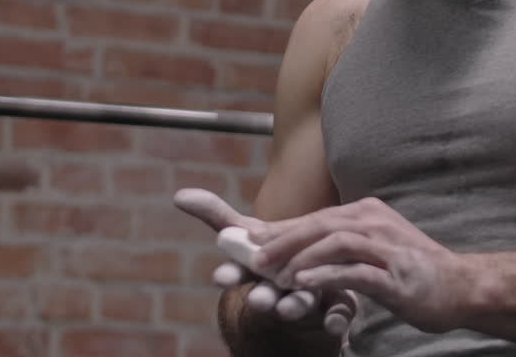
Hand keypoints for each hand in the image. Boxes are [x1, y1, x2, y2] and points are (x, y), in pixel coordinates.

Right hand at [173, 188, 356, 334]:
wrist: (305, 293)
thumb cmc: (270, 258)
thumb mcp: (246, 235)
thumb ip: (217, 216)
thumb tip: (179, 195)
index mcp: (257, 270)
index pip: (239, 271)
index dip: (231, 273)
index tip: (220, 276)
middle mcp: (278, 290)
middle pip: (268, 294)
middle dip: (263, 296)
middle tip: (259, 299)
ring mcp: (306, 300)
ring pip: (300, 305)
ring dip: (294, 306)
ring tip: (290, 308)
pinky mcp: (334, 309)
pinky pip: (336, 315)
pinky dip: (334, 319)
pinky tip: (334, 321)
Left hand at [251, 197, 473, 333]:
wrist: (462, 286)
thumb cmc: (413, 270)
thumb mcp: (377, 247)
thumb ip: (345, 243)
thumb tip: (306, 245)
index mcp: (367, 213)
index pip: (316, 217)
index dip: (281, 229)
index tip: (251, 241)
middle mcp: (374, 222)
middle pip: (319, 223)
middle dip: (281, 240)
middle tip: (252, 257)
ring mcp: (386, 247)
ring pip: (333, 242)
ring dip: (298, 257)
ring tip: (272, 274)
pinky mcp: (394, 274)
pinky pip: (353, 270)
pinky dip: (325, 275)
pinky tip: (303, 284)